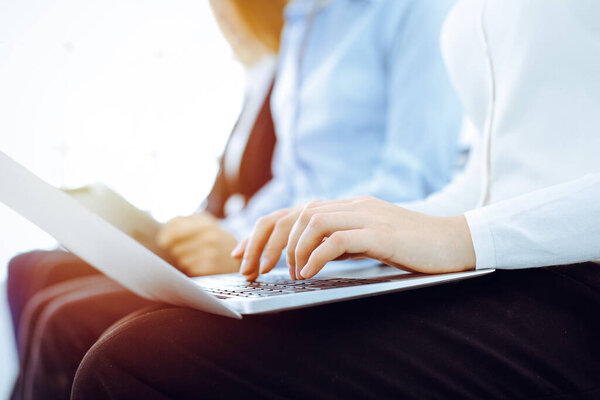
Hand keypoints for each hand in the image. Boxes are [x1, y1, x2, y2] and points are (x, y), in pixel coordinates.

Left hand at [157, 212, 239, 275]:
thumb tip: (167, 225)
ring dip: (184, 258)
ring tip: (198, 256)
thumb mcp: (209, 224)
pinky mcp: (209, 268)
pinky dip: (192, 267)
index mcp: (206, 224)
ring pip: (180, 257)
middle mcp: (208, 237)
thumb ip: (187, 221)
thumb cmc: (219, 240)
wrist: (246, 258)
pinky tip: (202, 264)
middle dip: (176, 248)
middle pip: (174, 244)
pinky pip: (188, 268)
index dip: (165, 235)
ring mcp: (209, 253)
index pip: (174, 226)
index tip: (163, 241)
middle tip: (183, 249)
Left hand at [232, 196, 475, 280]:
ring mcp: (367, 216)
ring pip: (311, 221)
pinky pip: (338, 238)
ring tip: (290, 274)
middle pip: (294, 213)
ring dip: (291, 250)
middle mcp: (352, 205)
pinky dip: (316, 255)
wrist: (455, 242)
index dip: (263, 231)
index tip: (243, 253)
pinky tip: (309, 272)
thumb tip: (309, 255)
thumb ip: (341, 241)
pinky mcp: (381, 233)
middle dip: (264, 241)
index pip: (294, 212)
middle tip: (251, 269)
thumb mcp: (368, 241)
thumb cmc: (413, 246)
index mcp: (347, 207)